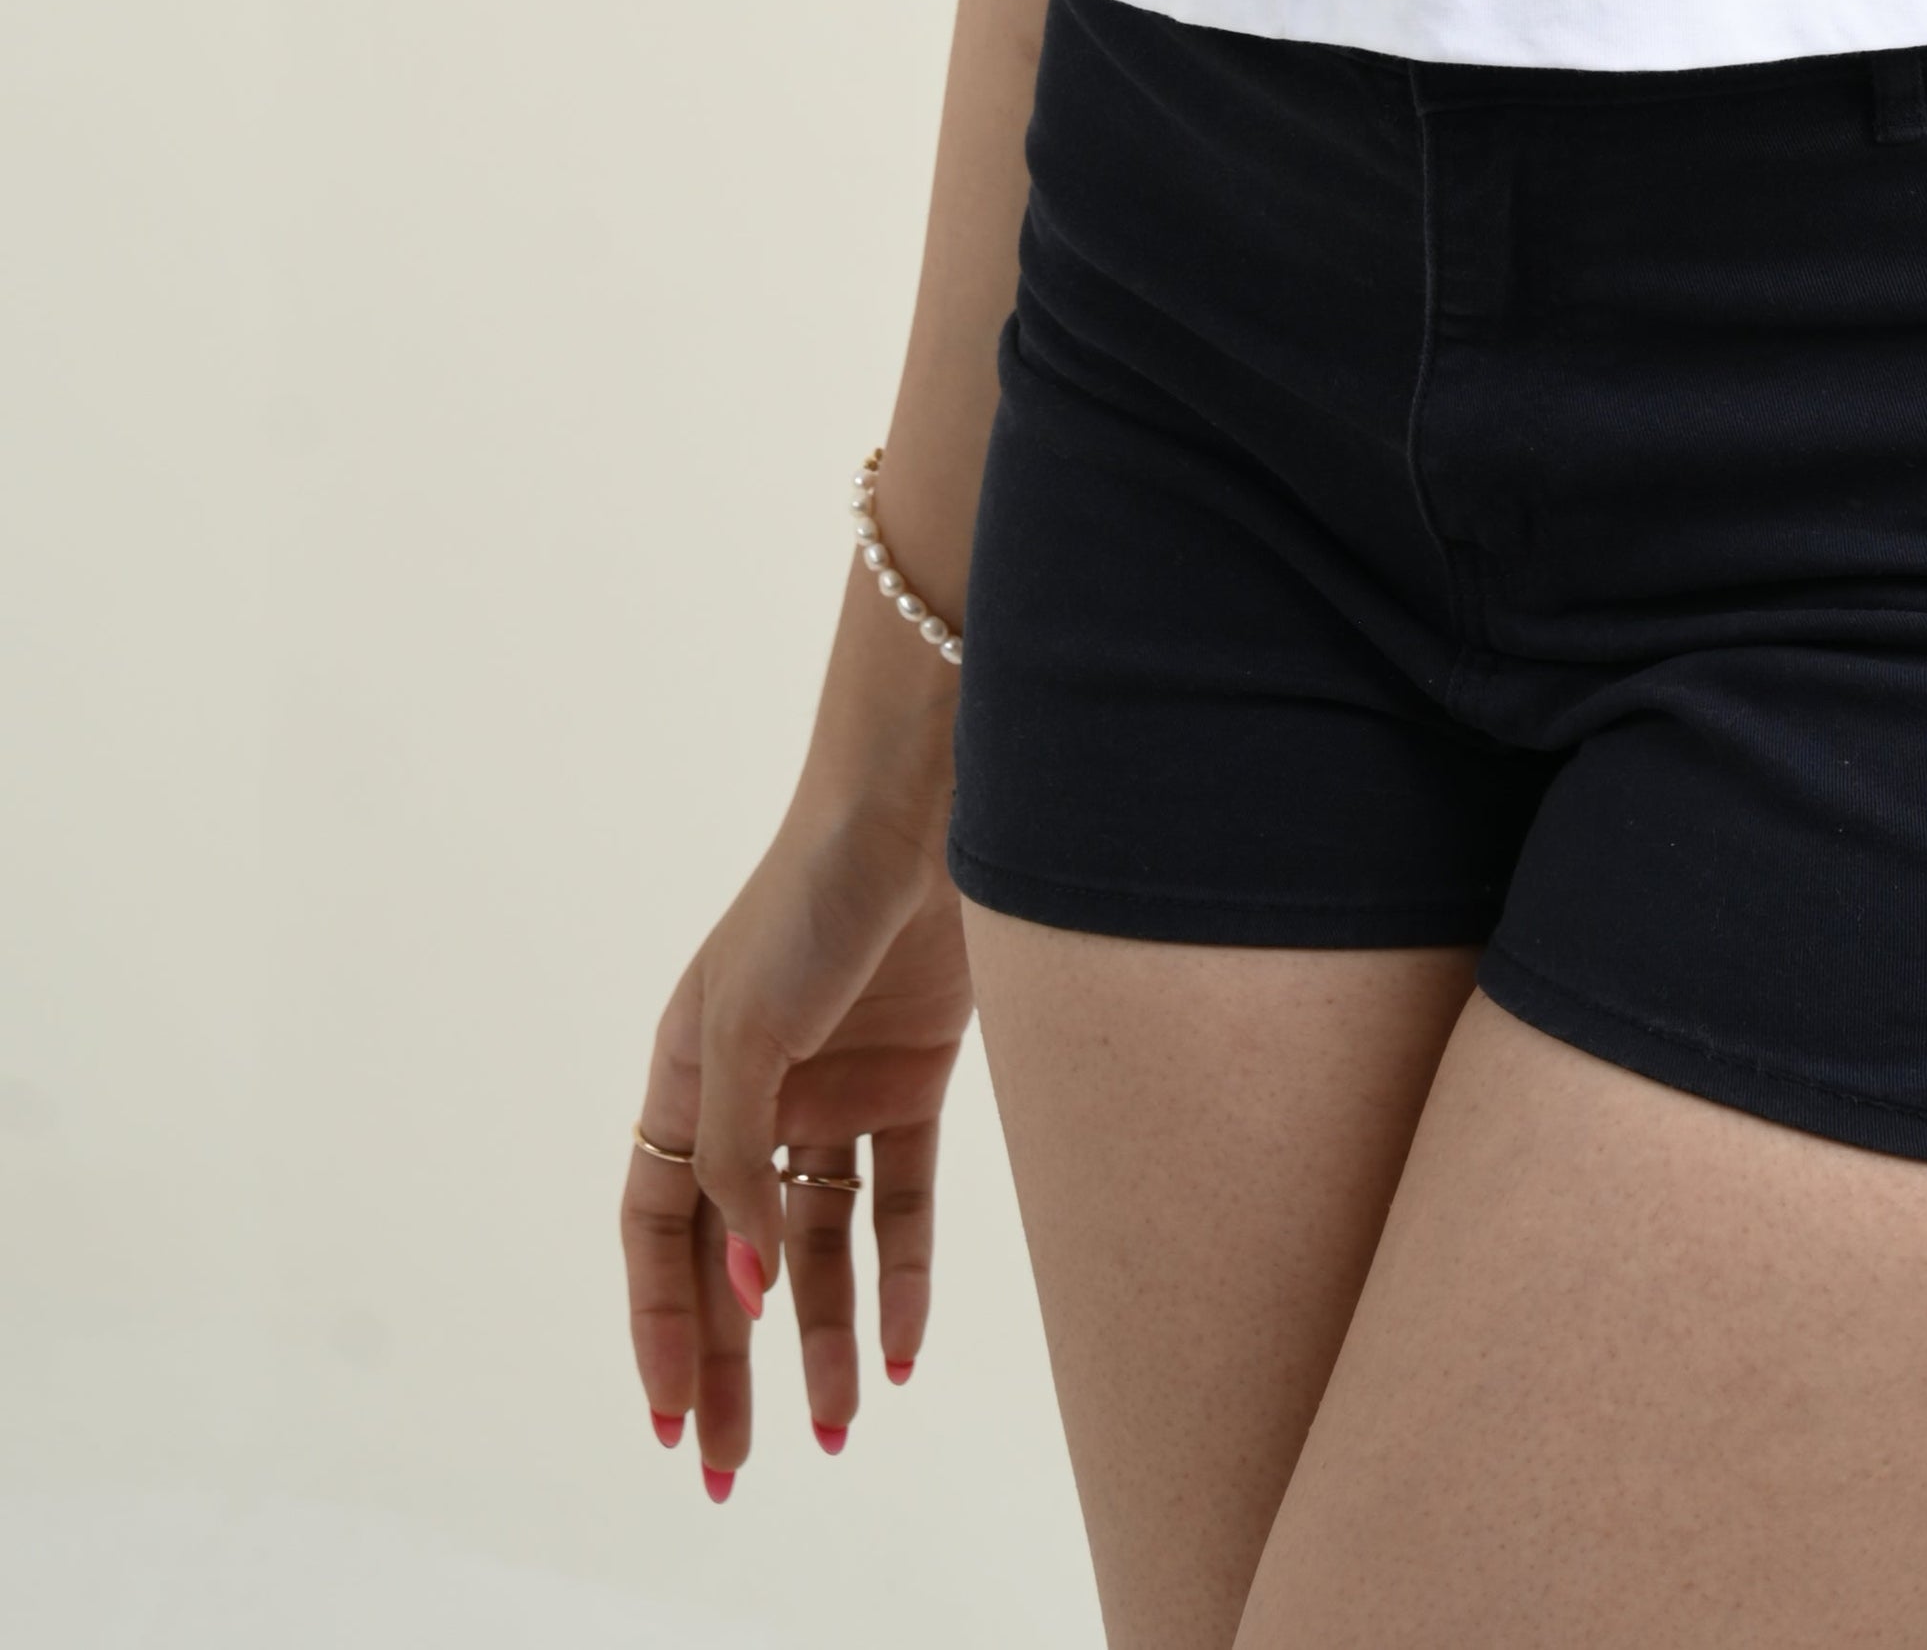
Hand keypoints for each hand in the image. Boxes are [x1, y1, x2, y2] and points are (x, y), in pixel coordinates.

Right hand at [621, 795, 974, 1501]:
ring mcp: (834, 1085)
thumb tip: (755, 1284)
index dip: (658, 1323)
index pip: (657, 1230)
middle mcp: (755, 1092)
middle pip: (734, 1254)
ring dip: (822, 1335)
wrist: (921, 803)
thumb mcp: (748, 1033)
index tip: (671, 1419)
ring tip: (832, 1430)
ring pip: (819, 1243)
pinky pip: (900, 1199)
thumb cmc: (809, 902)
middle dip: (733, 1361)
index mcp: (685, 1078)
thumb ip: (741, 1162)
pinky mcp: (914, 1072)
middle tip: (735, 1469)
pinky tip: (900, 1352)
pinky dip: (901, 1275)